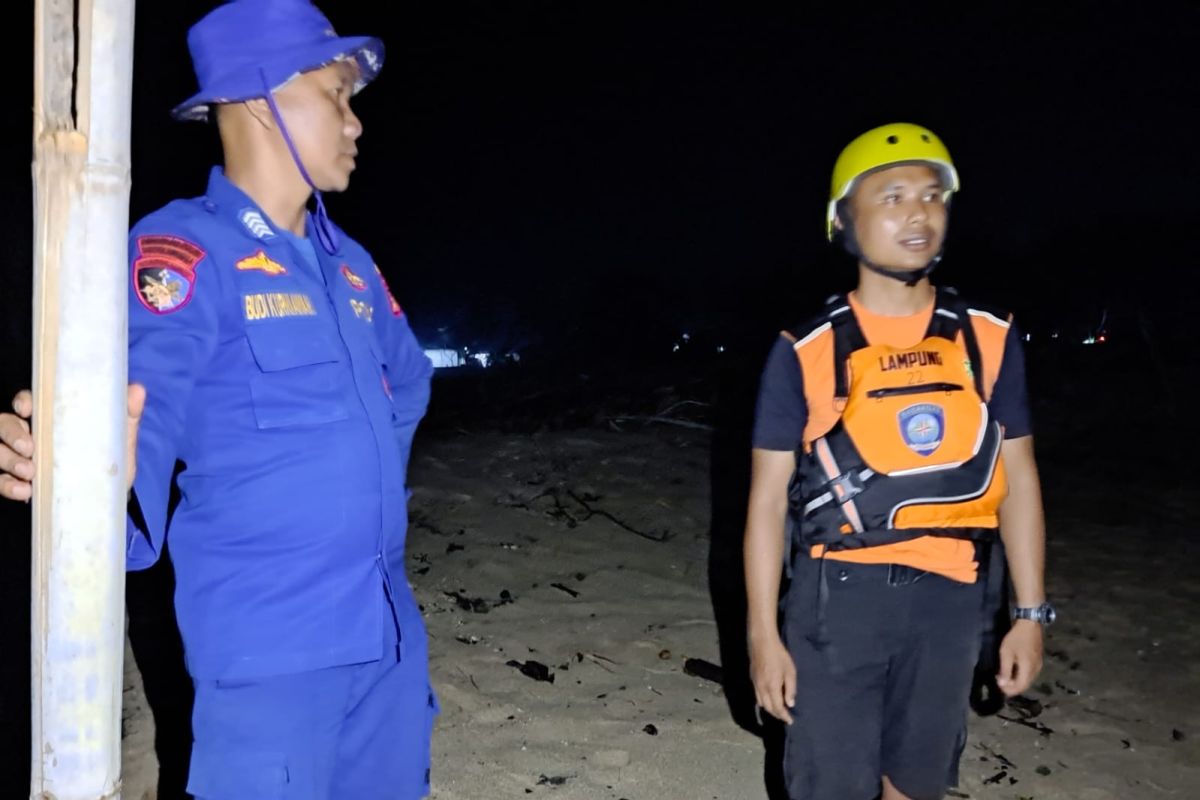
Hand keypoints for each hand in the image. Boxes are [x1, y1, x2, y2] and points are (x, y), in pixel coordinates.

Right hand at [0, 384, 145, 501]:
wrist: (107, 500)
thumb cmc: (107, 462)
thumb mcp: (119, 440)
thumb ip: (127, 415)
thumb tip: (136, 389)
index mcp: (52, 419)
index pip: (27, 402)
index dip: (23, 401)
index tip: (28, 408)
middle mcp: (28, 435)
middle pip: (4, 423)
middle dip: (12, 433)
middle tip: (31, 448)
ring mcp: (17, 458)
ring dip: (8, 459)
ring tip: (30, 473)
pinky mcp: (13, 482)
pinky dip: (7, 485)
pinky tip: (25, 491)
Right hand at [750, 634, 795, 723]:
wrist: (762, 642)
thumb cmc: (779, 655)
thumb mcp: (790, 671)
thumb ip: (790, 689)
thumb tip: (790, 704)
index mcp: (772, 687)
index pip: (778, 708)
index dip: (784, 716)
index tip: (790, 721)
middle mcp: (761, 689)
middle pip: (768, 708)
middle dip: (777, 715)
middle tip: (785, 717)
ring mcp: (755, 684)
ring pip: (761, 703)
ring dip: (770, 709)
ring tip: (778, 710)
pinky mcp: (752, 679)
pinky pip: (757, 696)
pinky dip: (764, 702)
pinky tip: (769, 699)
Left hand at [996, 619, 1043, 696]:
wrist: (1030, 624)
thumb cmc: (1016, 638)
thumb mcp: (1006, 653)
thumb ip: (1005, 670)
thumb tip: (1002, 685)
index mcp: (1028, 670)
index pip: (1020, 687)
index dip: (1009, 690)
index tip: (998, 686)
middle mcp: (1036, 670)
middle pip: (1025, 685)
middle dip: (1012, 686)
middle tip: (1000, 681)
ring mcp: (1039, 665)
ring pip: (1028, 679)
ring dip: (1017, 681)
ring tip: (1004, 676)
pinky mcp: (1039, 660)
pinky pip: (1030, 673)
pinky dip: (1021, 675)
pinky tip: (1014, 670)